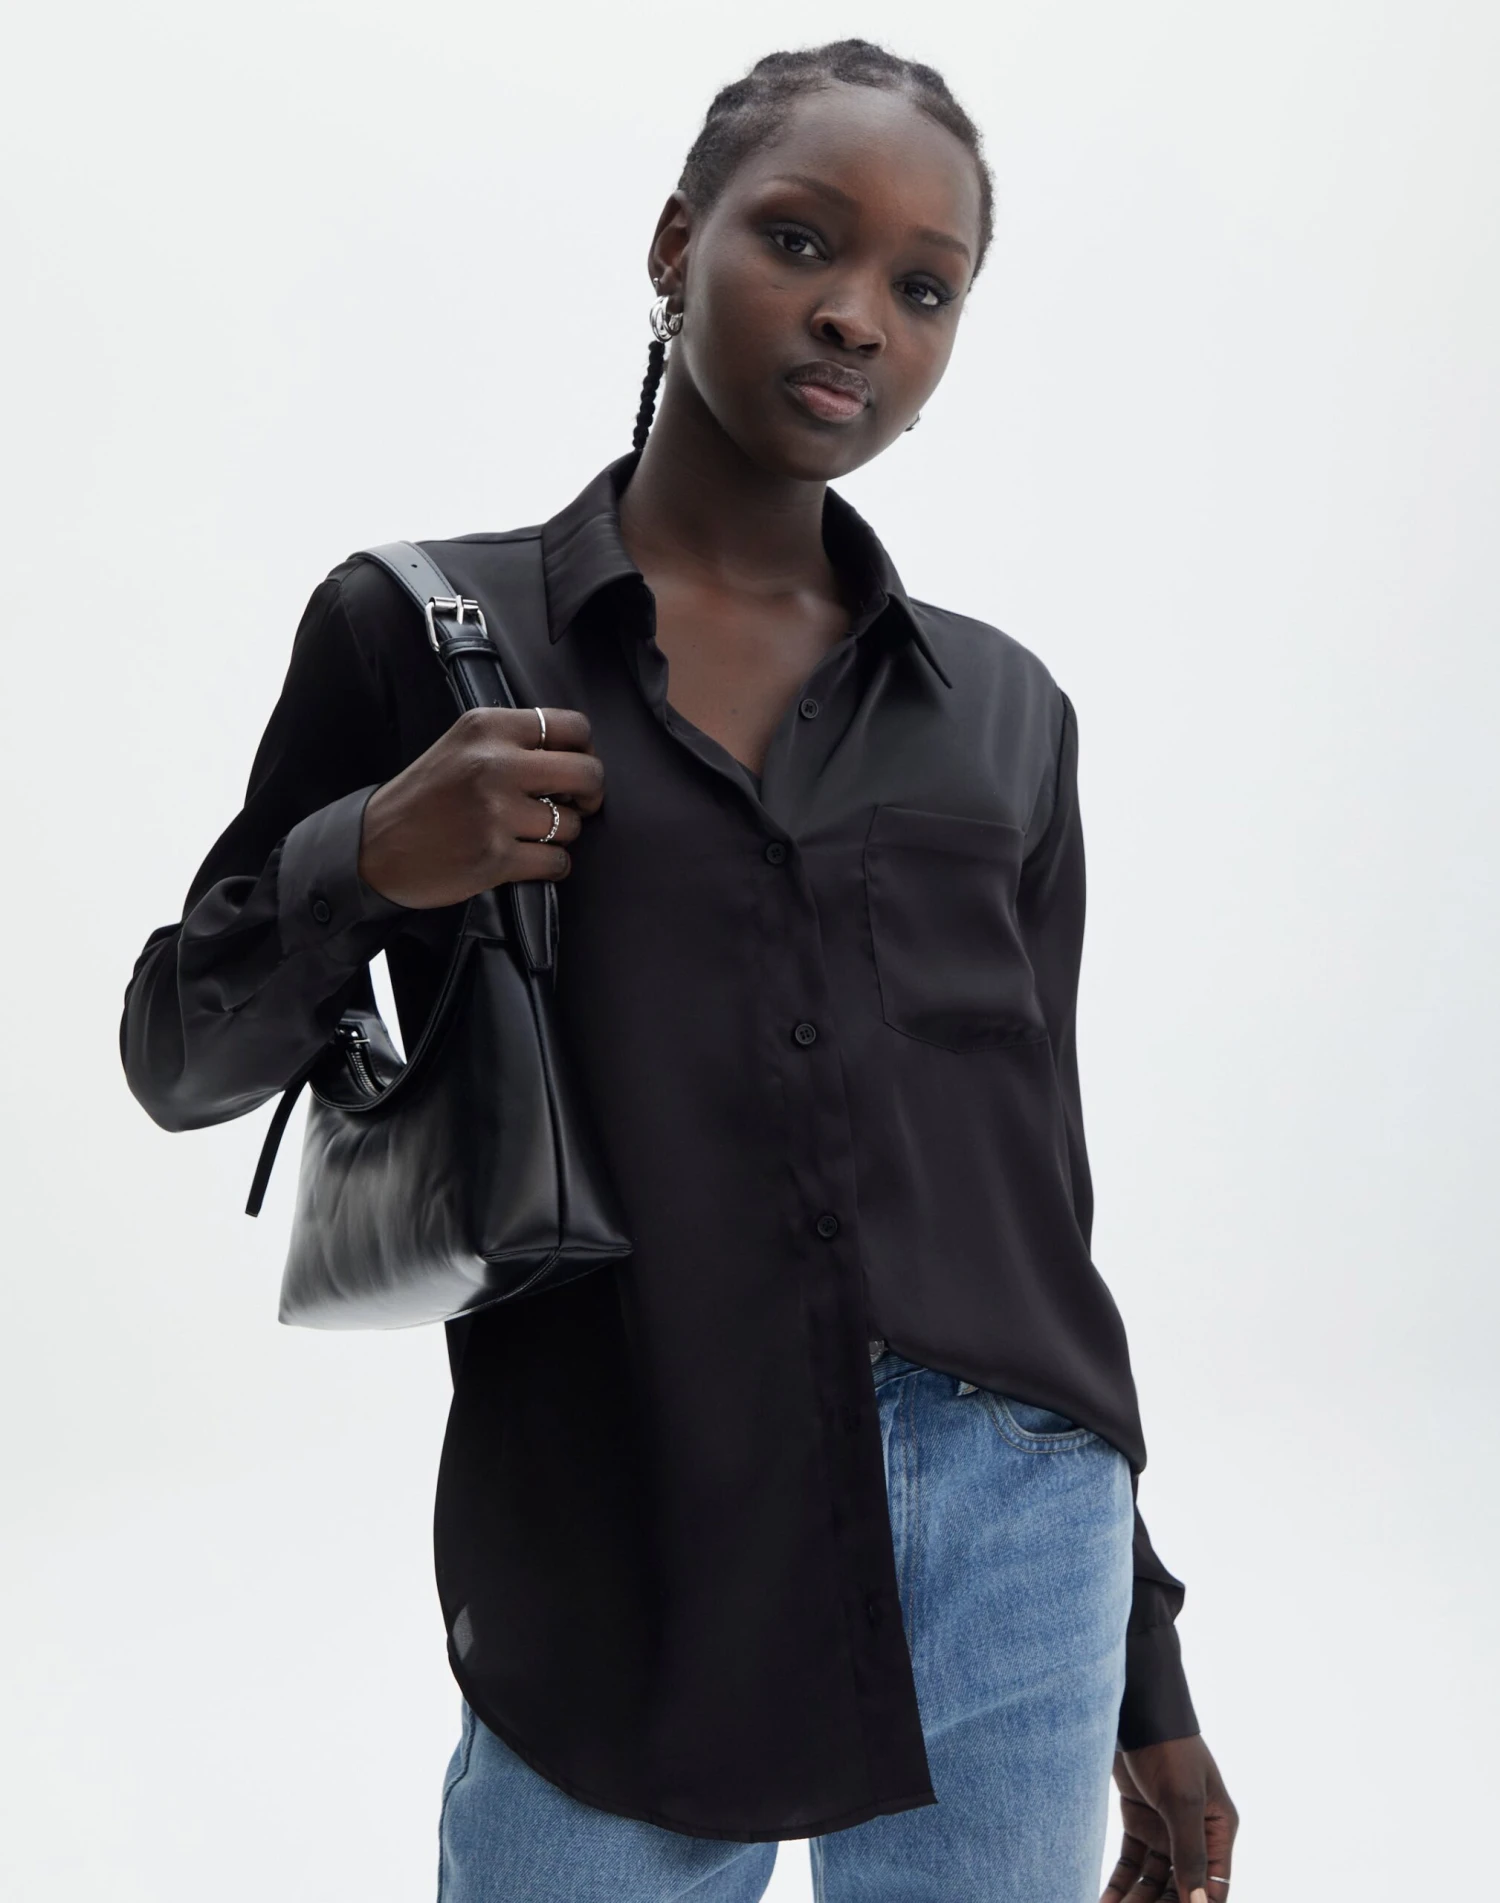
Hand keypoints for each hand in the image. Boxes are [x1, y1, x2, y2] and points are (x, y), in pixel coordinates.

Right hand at [357, 706, 603, 908]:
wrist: (374, 846)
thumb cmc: (424, 797)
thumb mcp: (461, 745)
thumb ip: (513, 742)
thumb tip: (577, 756)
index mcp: (487, 727)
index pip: (572, 726)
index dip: (586, 751)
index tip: (577, 769)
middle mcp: (494, 764)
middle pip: (587, 774)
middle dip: (591, 795)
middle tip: (577, 805)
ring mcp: (495, 812)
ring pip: (573, 824)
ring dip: (563, 834)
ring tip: (532, 834)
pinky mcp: (495, 857)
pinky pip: (557, 862)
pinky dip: (552, 865)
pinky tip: (529, 860)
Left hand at [1100, 1734, 1237, 1902]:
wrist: (1133, 1711)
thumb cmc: (1168, 1749)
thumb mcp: (1183, 1802)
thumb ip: (1190, 1854)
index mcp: (1218, 1830)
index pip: (1212, 1885)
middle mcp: (1195, 1834)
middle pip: (1181, 1886)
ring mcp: (1166, 1829)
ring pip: (1154, 1880)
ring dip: (1136, 1900)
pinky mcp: (1139, 1821)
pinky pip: (1132, 1863)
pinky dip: (1120, 1883)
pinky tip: (1105, 1901)